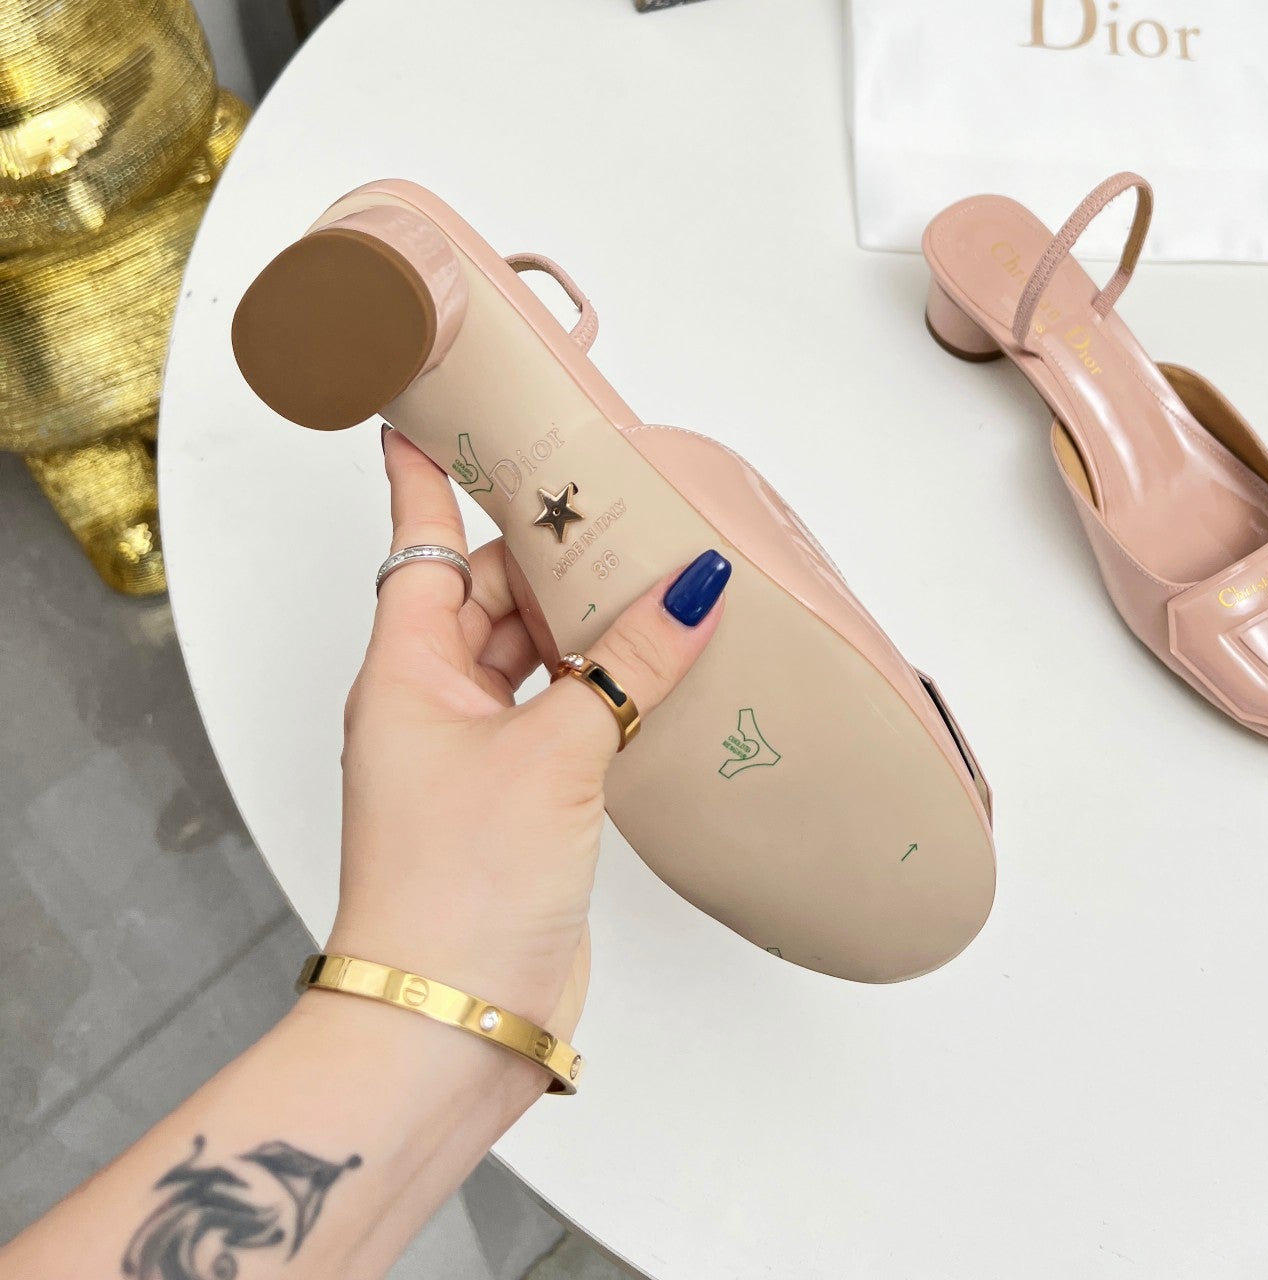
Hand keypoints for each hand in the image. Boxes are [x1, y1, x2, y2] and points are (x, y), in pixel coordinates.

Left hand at [325, 430, 727, 1039]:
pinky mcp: (520, 799)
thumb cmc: (456, 888)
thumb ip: (629, 662)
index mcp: (406, 669)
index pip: (419, 541)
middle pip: (492, 591)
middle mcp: (432, 701)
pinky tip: (657, 668)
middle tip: (617, 498)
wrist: (449, 1024)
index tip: (427, 410)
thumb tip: (693, 588)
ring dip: (587, 621)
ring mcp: (475, 752)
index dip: (425, 474)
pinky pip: (563, 711)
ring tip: (653, 571)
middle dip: (550, 550)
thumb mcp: (554, 751)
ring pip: (534, 651)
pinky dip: (606, 684)